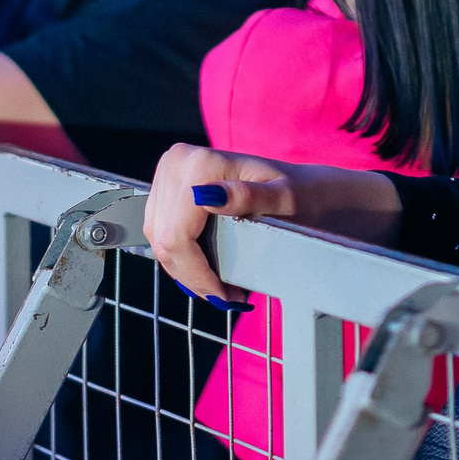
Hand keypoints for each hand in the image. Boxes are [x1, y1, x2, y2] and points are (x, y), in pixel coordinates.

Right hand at [144, 144, 306, 309]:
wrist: (300, 185)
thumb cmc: (298, 193)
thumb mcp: (284, 198)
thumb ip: (248, 196)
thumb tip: (210, 198)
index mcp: (201, 163)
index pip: (177, 236)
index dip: (197, 274)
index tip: (224, 295)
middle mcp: (178, 162)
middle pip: (164, 239)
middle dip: (192, 277)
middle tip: (225, 297)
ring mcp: (169, 172)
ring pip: (158, 238)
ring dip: (185, 270)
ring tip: (217, 287)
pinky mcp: (167, 185)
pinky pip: (160, 230)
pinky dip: (180, 255)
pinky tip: (204, 268)